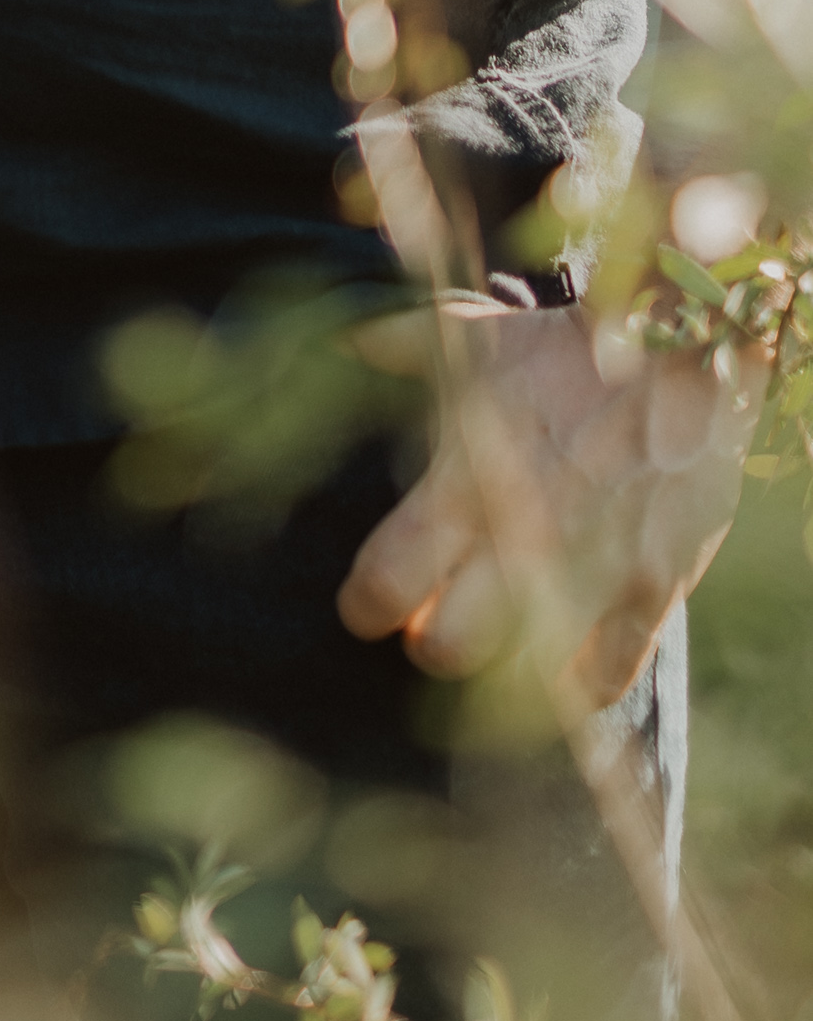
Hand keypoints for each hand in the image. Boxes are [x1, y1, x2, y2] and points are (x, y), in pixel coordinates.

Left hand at [337, 293, 767, 708]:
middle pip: (448, 649)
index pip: (386, 580)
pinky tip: (563, 664)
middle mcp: (521, 539)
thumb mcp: (472, 338)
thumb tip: (335, 341)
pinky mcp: (652, 588)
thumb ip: (394, 346)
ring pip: (522, 675)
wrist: (684, 352)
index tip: (365, 606)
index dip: (364, 605)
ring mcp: (591, 571)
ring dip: (502, 665)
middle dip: (430, 643)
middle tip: (433, 623)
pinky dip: (578, 682)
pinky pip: (606, 675)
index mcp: (464, 482)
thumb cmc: (563, 350)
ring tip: (497, 638)